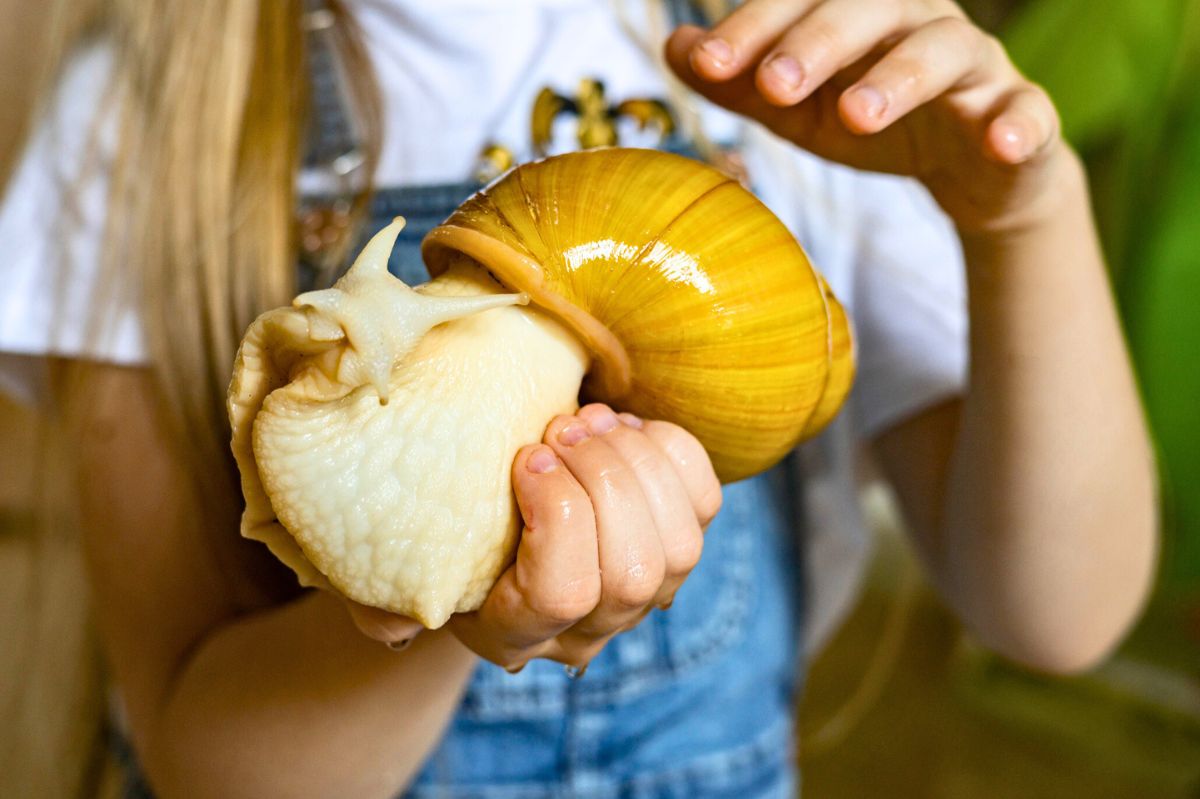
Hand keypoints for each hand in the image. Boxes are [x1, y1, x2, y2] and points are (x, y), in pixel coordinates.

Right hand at [447, 403, 721, 672]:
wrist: (493, 540)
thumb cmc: (449, 529)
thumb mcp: (424, 539)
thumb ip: (425, 537)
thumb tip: (435, 517)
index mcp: (515, 633)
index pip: (563, 595)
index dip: (557, 513)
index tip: (527, 457)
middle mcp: (590, 629)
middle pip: (632, 573)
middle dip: (604, 478)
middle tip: (562, 428)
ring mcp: (642, 599)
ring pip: (680, 547)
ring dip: (638, 462)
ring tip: (590, 419)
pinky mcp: (677, 552)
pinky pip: (704, 505)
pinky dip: (672, 453)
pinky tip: (626, 427)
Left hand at [665, 0, 1068, 231]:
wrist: (966, 168)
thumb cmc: (872, 121)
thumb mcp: (798, 109)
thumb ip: (740, 83)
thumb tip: (674, 47)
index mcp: (858, 12)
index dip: (753, 26)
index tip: (705, 63)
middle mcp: (917, 21)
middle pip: (870, 10)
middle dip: (818, 43)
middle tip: (773, 85)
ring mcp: (973, 64)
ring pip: (943, 51)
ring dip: (899, 78)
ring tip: (857, 115)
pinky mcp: (1020, 112)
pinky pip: (1027, 109)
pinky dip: (1016, 123)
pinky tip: (999, 141)